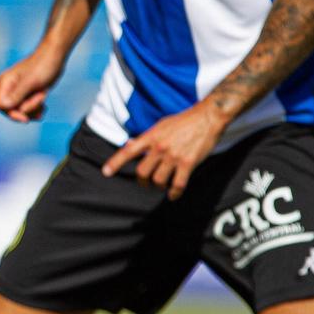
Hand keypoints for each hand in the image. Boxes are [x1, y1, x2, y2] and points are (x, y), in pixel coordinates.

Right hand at [0, 47, 65, 122]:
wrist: (55, 56)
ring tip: (44, 101)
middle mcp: (9, 88)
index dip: (13, 114)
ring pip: (21, 110)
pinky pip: (28, 108)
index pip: (1, 106)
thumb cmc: (43, 65)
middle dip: (27, 109)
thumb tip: (3, 106)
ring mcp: (18, 91)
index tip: (26, 119)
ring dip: (34, 109)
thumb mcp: (31, 81)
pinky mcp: (27, 93)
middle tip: (40, 100)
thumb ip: (17, 94)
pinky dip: (36, 109)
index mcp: (5, 83)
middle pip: (12, 110)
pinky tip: (44, 107)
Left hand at [101, 101, 227, 198]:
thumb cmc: (183, 121)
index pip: (128, 151)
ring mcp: (174, 156)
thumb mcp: (161, 125)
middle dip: (142, 181)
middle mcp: (159, 147)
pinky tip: (173, 195)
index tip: (106, 172)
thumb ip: (146, 137)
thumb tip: (129, 144)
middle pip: (142, 172)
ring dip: (159, 186)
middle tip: (146, 183)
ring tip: (163, 185)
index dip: (115, 162)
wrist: (208, 117)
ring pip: (158, 180)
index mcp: (151, 137)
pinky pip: (178, 184)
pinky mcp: (188, 163)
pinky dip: (174, 193)